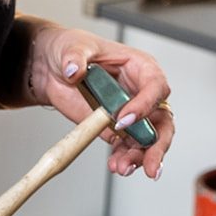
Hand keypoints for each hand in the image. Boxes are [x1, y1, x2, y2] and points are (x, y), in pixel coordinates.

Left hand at [28, 25, 174, 178]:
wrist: (52, 70)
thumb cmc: (72, 50)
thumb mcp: (74, 47)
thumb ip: (75, 57)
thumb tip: (74, 70)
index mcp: (140, 67)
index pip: (155, 87)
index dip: (144, 105)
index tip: (123, 119)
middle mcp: (141, 92)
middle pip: (162, 120)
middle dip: (158, 144)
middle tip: (151, 164)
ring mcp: (130, 114)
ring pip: (147, 139)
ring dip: (139, 157)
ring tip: (123, 167)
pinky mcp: (116, 129)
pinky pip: (127, 147)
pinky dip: (123, 158)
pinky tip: (116, 165)